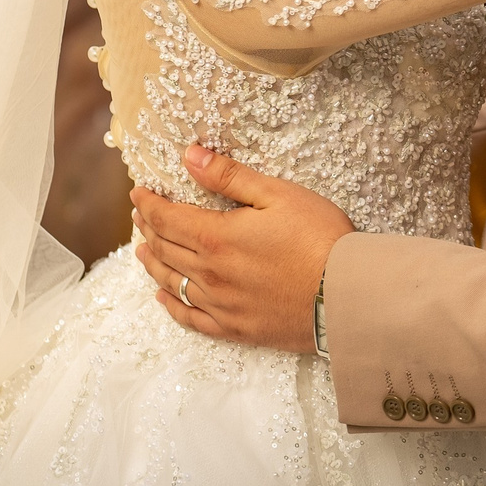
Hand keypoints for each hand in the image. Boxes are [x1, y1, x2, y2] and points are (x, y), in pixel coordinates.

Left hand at [131, 145, 354, 354]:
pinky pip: (190, 318)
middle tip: (141, 215)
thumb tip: (189, 156)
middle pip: (165, 249)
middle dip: (149, 228)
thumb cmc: (319, 237)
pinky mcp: (236, 329)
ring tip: (142, 249)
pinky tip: (162, 296)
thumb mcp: (278, 194)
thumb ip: (229, 176)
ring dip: (152, 262)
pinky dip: (171, 305)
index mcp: (217, 238)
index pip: (167, 219)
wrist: (346, 294)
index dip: (148, 204)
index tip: (138, 193)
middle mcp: (210, 274)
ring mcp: (220, 305)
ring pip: (172, 282)